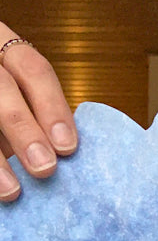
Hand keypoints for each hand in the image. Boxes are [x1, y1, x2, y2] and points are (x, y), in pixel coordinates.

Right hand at [0, 22, 77, 201]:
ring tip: (11, 190)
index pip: (33, 69)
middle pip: (1, 86)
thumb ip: (35, 118)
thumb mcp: (17, 100)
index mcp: (3, 50)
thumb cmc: (5, 104)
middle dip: (24, 129)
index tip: (67, 146)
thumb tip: (62, 155)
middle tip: (44, 167)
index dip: (52, 107)